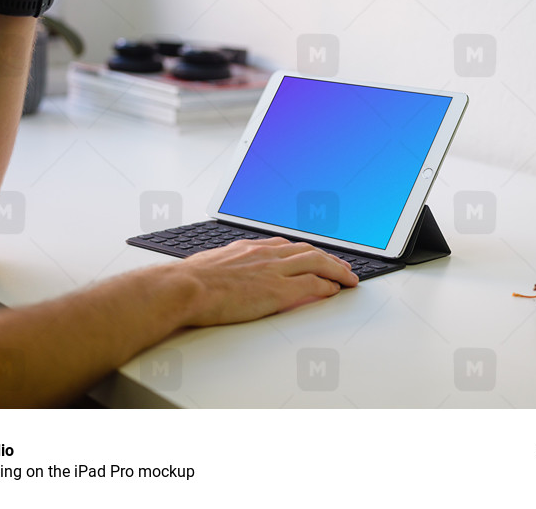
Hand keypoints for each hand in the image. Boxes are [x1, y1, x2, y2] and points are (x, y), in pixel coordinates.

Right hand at [177, 237, 358, 326]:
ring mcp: (274, 271)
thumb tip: (226, 270)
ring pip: (316, 263)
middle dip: (329, 258)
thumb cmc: (191, 280)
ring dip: (337, 270)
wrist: (187, 287)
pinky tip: (335, 290)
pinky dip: (327, 286)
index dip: (304, 252)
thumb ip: (227, 264)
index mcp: (250, 247)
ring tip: (348, 278)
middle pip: (307, 251)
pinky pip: (312, 284)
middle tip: (342, 266)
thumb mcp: (211, 263)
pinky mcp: (277, 291)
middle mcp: (265, 254)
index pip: (286, 246)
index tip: (313, 256)